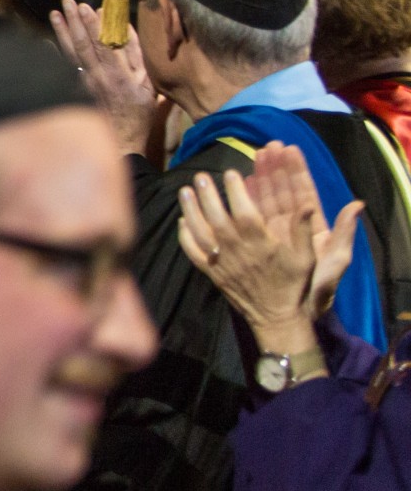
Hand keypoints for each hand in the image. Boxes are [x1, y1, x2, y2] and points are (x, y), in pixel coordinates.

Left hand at [49, 0, 163, 155]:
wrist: (122, 141)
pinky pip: (61, 71)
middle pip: (82, 45)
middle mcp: (96, 78)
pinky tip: (44, 43)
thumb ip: (136, 55)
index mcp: (117, 75)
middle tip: (67, 1)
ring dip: (61, 33)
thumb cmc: (139, 111)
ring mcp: (82, 86)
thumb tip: (125, 28)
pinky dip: (52, 56)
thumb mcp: (147, 83)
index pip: (102, 44)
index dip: (93, 25)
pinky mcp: (73, 92)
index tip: (85, 6)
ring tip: (54, 13)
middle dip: (74, 21)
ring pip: (69, 55)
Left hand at [177, 141, 361, 355]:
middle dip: (208, 195)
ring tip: (184, 191)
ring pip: (200, 232)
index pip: (244, 210)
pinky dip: (185, 236)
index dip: (236, 190)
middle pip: (216, 217)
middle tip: (201, 175)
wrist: (276, 317)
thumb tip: (308, 204)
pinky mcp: (212, 273)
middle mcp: (237, 250)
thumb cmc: (294, 285)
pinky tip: (182, 221)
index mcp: (260, 243)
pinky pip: (193, 252)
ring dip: (191, 210)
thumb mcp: (306, 258)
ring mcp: (221, 262)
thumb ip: (303, 230)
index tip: (231, 173)